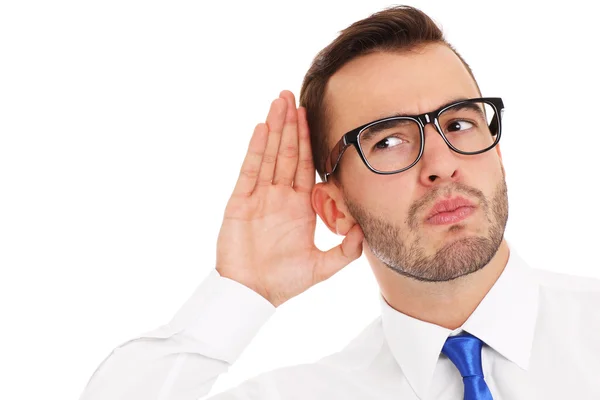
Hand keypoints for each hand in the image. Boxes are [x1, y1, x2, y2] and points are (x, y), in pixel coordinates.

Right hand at [215, 91, 363, 306]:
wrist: (252, 294)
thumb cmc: (283, 281)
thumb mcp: (322, 267)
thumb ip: (345, 251)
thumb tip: (366, 232)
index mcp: (299, 206)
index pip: (306, 165)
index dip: (308, 140)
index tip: (310, 115)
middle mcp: (279, 196)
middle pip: (287, 153)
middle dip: (290, 124)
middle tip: (291, 96)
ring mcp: (259, 197)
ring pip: (269, 155)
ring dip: (274, 129)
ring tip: (278, 102)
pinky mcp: (239, 202)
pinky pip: (249, 171)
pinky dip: (256, 150)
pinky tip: (261, 129)